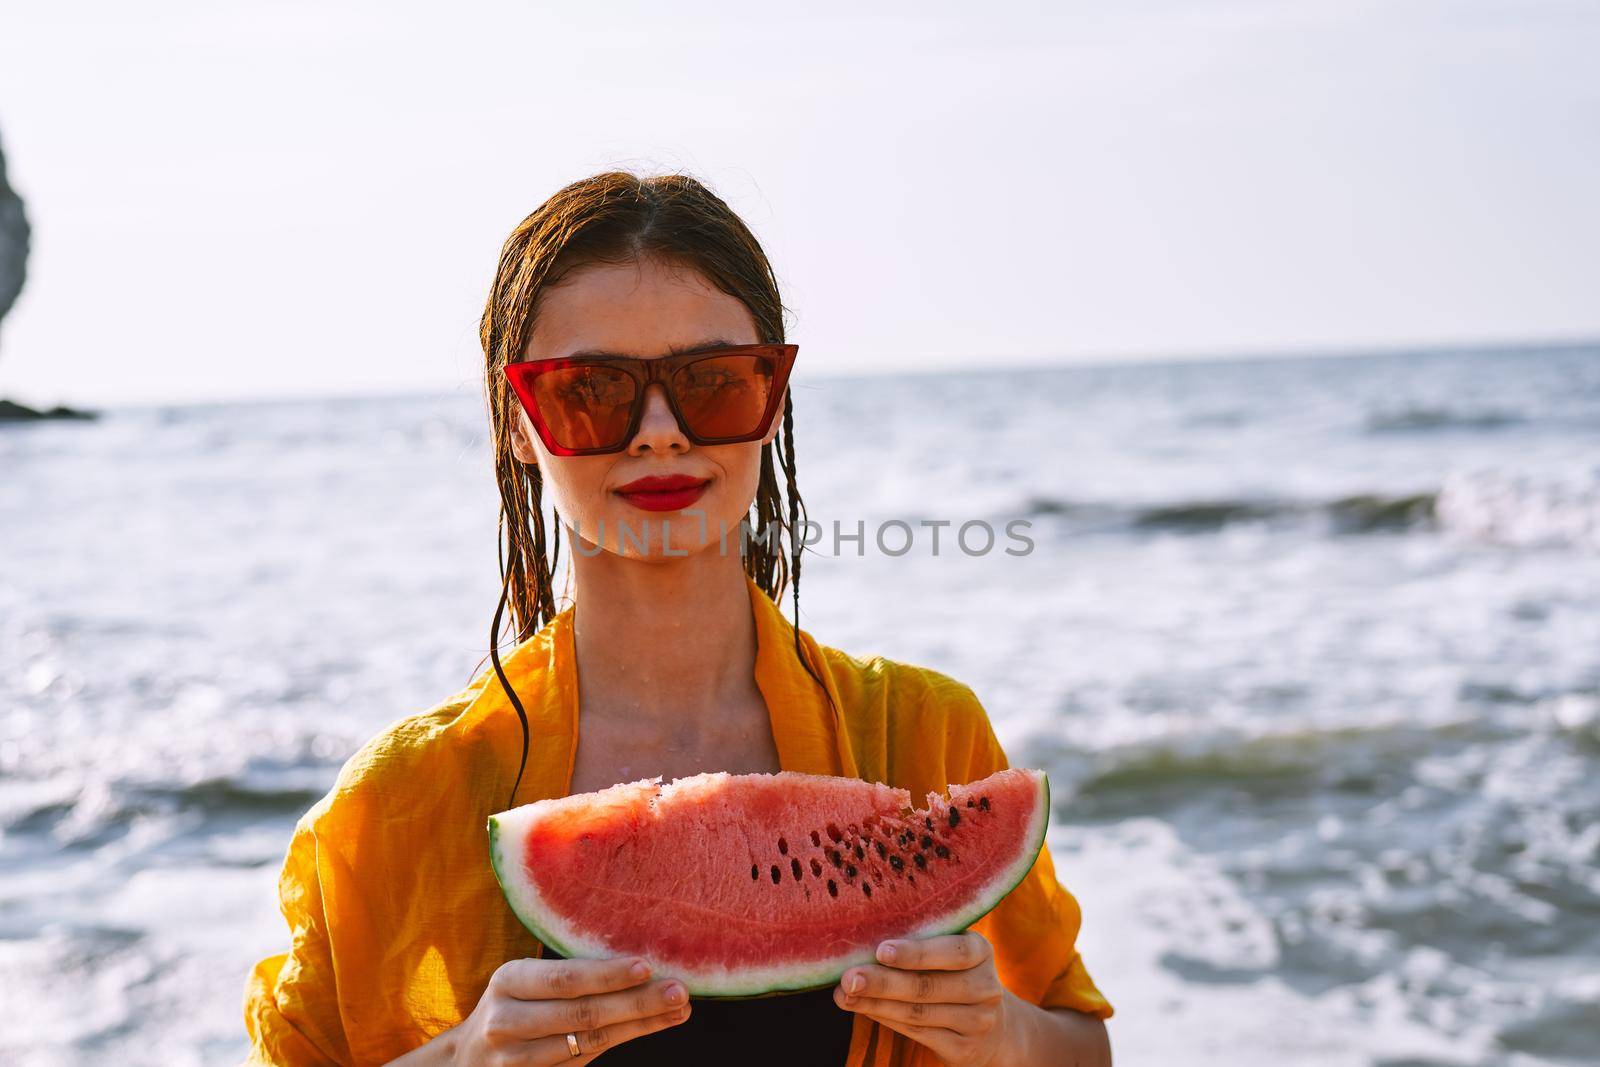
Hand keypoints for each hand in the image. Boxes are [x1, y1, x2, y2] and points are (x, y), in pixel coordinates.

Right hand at [452, 955, 689, 1064]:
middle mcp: (507, 1020)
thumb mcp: (525, 981)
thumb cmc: (514, 1006)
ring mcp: (515, 1058)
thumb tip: (640, 962)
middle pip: (582, 1014)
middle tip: (679, 992)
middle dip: (637, 1003)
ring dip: (639, 1026)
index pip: (565, 979)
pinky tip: (647, 1029)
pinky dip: (619, 1043)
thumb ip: (569, 976)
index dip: (607, 975)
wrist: (468, 1060)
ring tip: (677, 1011)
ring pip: (588, 1043)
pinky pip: (582, 1062)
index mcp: (509, 980)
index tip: (648, 967)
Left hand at [832, 932, 1012, 1066]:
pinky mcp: (963, 1049)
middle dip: (883, 982)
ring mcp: (977, 1021)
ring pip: (918, 1012)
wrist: (992, 1029)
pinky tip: (863, 1009)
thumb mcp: (949, 953)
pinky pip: (917, 1032)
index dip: (916, 953)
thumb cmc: (954, 976)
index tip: (881, 950)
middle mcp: (985, 987)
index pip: (953, 951)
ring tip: (845, 994)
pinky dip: (885, 1019)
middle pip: (928, 986)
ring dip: (875, 1003)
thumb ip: (919, 943)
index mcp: (981, 952)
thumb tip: (863, 940)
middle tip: (848, 977)